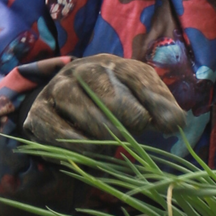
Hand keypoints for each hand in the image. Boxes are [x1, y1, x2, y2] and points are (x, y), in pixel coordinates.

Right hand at [23, 55, 185, 147]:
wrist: (64, 100)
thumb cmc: (113, 100)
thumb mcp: (141, 97)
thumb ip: (162, 107)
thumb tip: (175, 124)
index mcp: (115, 64)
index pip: (139, 79)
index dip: (157, 105)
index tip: (170, 125)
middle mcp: (84, 70)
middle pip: (111, 98)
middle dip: (128, 122)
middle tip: (133, 132)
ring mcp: (59, 89)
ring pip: (86, 114)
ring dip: (105, 136)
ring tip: (113, 144)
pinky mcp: (39, 111)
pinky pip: (58, 131)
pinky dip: (78, 146)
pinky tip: (92, 151)